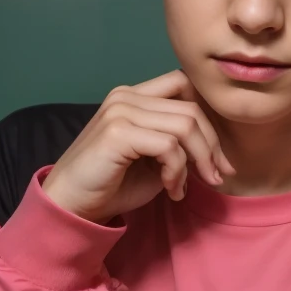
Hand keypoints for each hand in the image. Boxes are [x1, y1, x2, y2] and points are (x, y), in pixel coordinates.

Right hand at [41, 71, 234, 224]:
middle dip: (212, 145)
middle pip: (191, 107)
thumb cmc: (111, 186)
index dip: (209, 119)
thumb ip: (177, 144)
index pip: (184, 85)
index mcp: (133, 97)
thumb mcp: (152, 161)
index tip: (219, 157)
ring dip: (197, 161)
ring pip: (185, 124)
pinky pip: (168, 146)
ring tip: (184, 187)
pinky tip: (171, 190)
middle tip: (218, 176)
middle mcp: (126, 96)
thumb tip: (213, 150)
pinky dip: (178, 171)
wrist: (71, 205)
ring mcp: (120, 111)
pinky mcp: (118, 132)